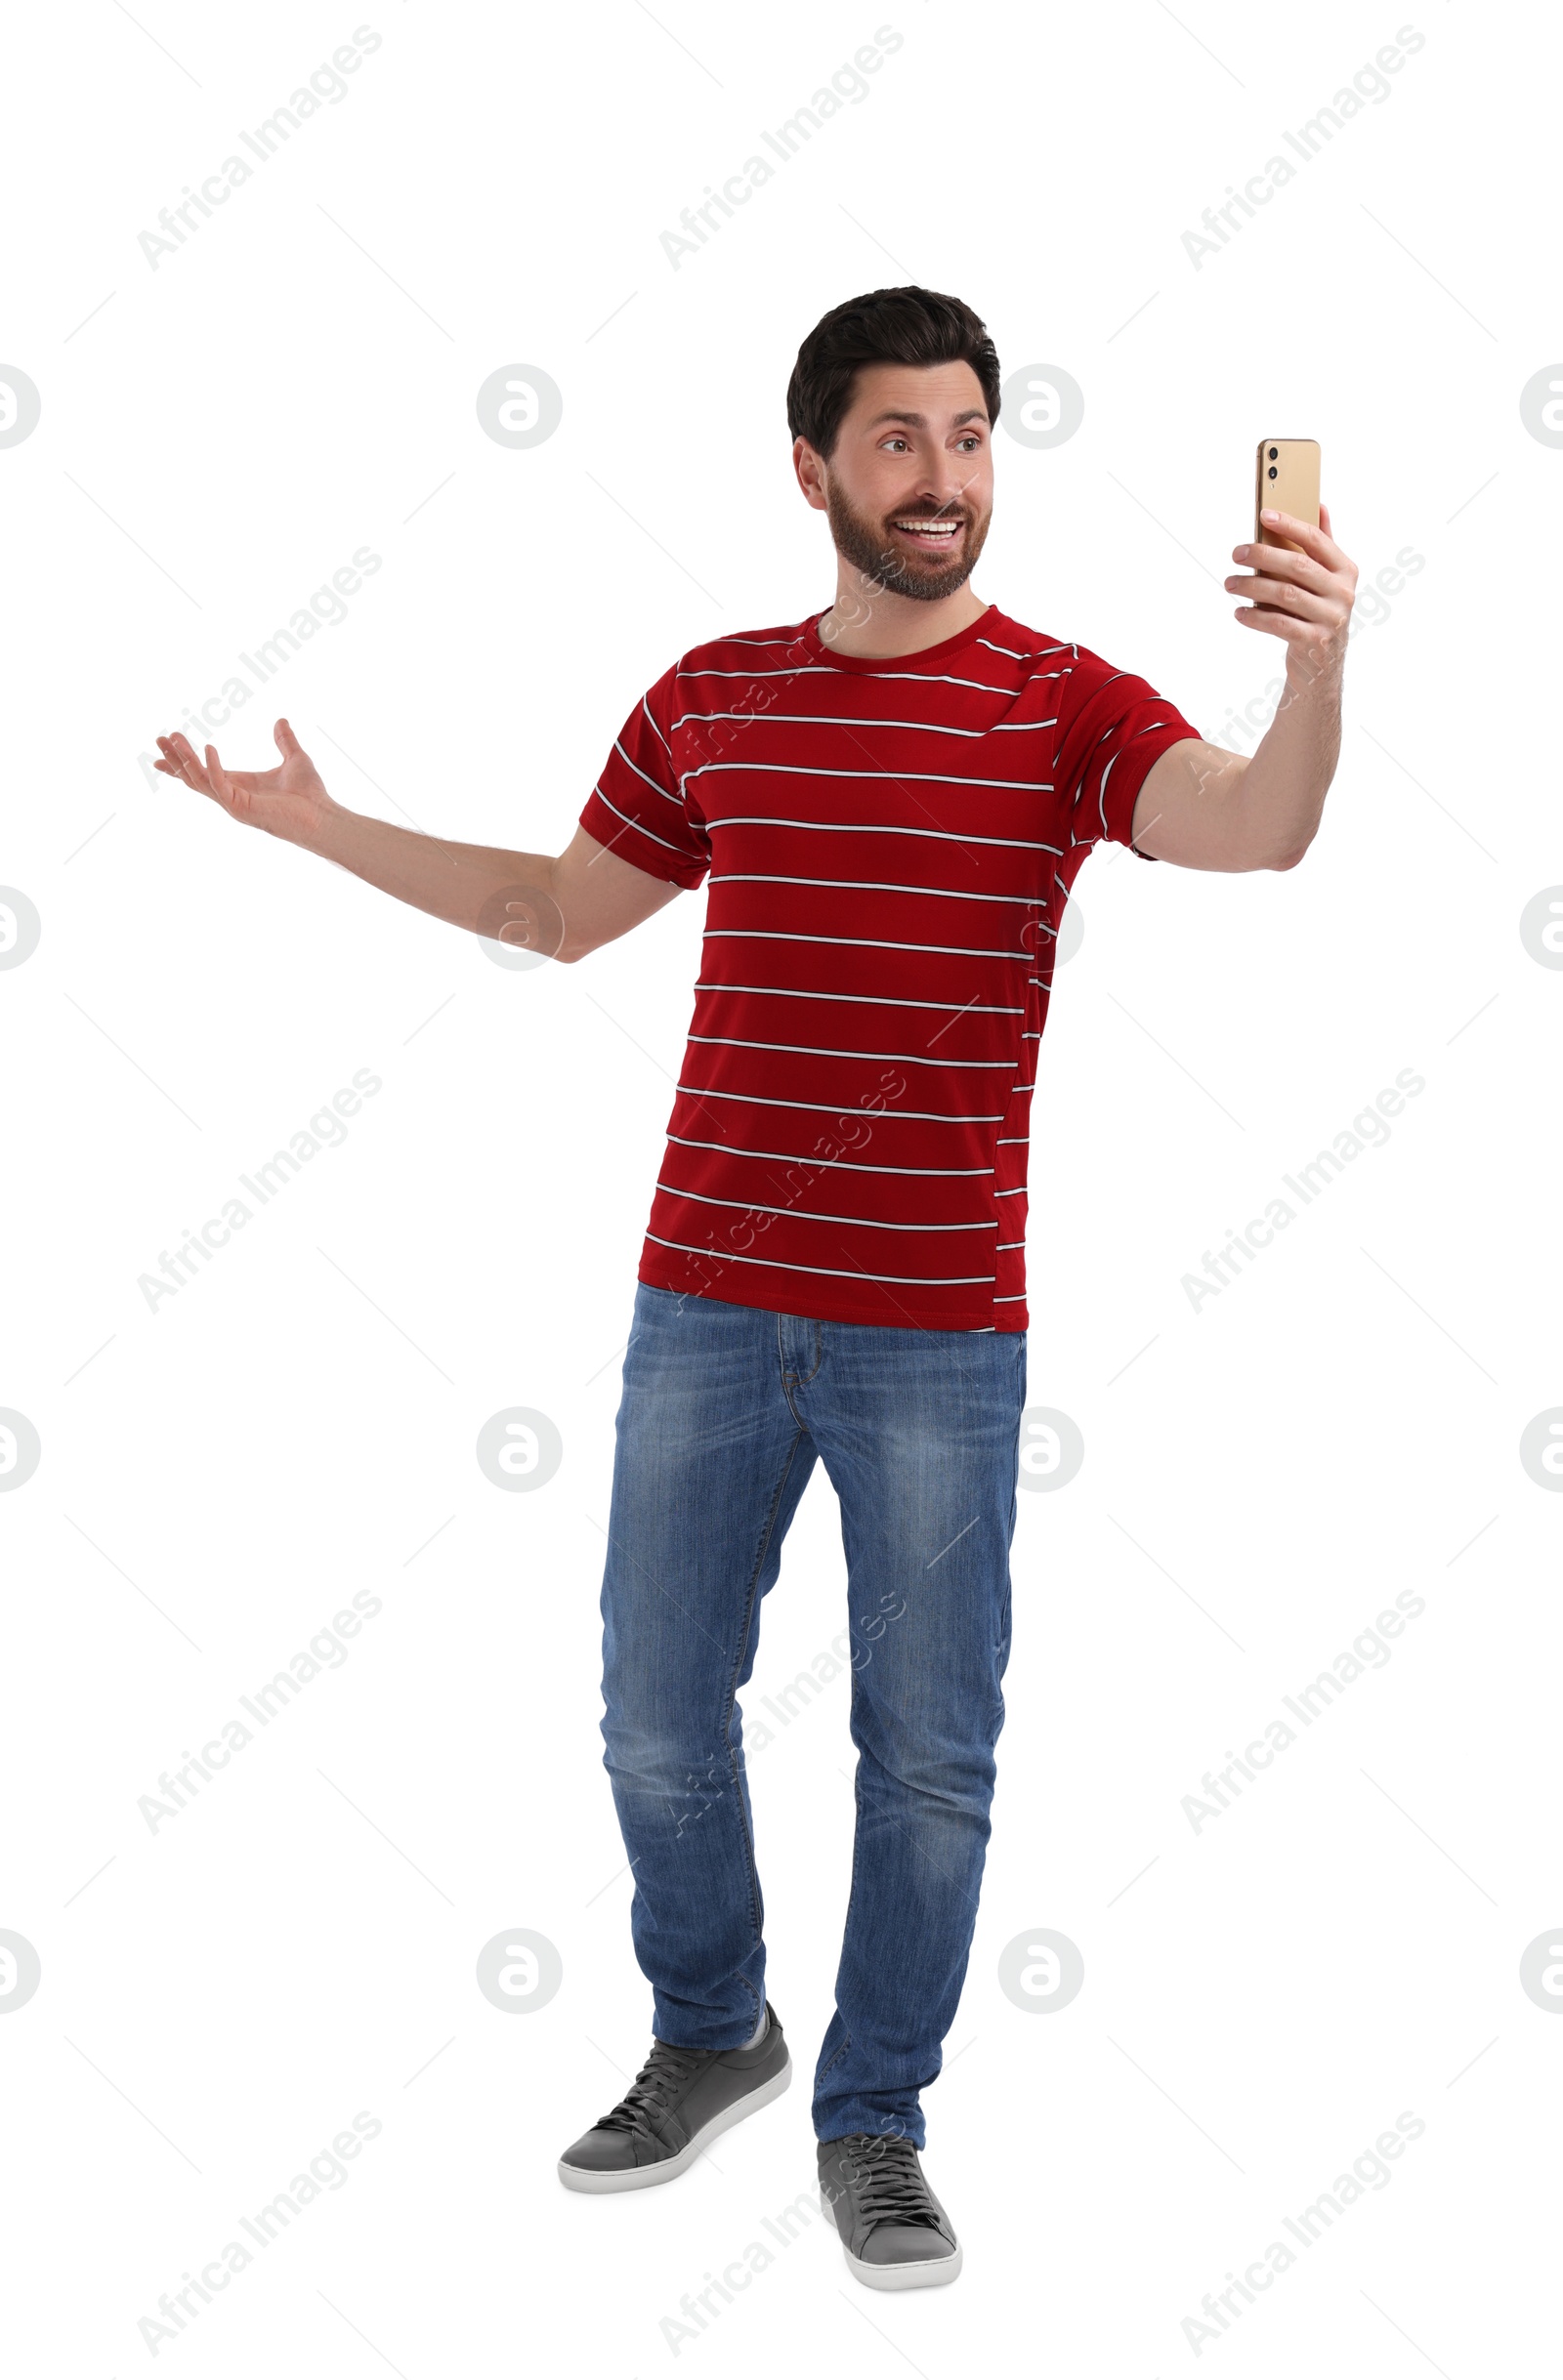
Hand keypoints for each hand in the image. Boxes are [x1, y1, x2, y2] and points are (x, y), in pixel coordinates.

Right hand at [152, 717, 335, 844]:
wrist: (324, 817)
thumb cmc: (311, 795)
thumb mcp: (295, 759)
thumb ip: (285, 741)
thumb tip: (281, 721)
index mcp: (239, 785)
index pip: (203, 772)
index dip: (181, 761)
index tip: (161, 748)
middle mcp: (232, 796)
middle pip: (194, 777)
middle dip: (175, 758)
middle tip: (160, 738)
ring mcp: (234, 805)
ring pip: (200, 781)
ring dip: (185, 760)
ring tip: (173, 739)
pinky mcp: (242, 808)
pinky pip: (220, 786)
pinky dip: (212, 767)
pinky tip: (208, 748)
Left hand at [1225, 502, 1356, 687]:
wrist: (1322, 667)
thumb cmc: (1318, 614)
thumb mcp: (1326, 581)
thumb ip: (1323, 546)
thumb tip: (1319, 506)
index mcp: (1345, 570)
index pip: (1316, 540)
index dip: (1290, 525)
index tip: (1263, 515)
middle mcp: (1343, 593)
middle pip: (1297, 566)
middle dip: (1262, 555)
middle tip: (1236, 553)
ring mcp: (1331, 618)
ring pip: (1285, 594)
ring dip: (1252, 586)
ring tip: (1230, 583)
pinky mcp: (1315, 642)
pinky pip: (1278, 623)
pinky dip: (1255, 617)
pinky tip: (1240, 612)